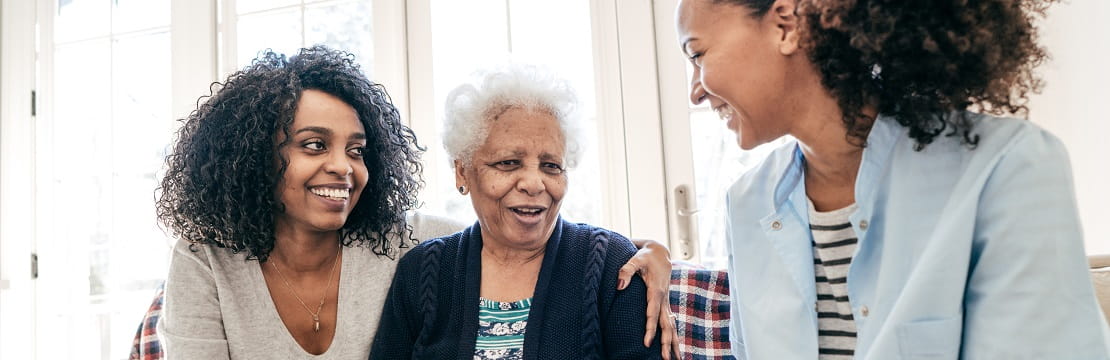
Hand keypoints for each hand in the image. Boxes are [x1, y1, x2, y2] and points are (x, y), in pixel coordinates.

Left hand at [620, 239, 679, 358]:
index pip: (652, 313)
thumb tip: (618, 285)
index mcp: (656, 290)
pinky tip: (673, 347)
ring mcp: (666, 301)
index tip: (647, 342)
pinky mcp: (665, 303)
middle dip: (667, 342)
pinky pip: (670, 322)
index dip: (650, 328)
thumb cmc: (646, 256)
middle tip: (665, 358)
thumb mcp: (636, 258)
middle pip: (667, 324)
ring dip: (673, 342)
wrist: (660, 251)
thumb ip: (626, 270)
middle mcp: (664, 298)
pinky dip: (672, 335)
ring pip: (671, 325)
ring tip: (676, 359)